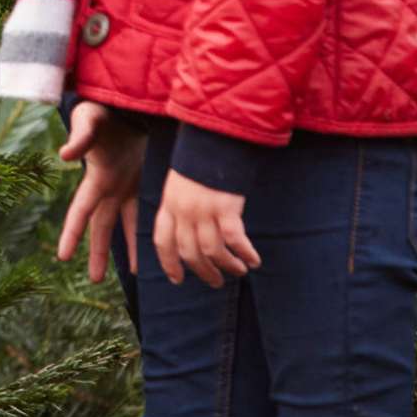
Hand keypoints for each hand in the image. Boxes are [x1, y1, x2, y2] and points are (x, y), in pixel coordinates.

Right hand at [56, 102, 147, 283]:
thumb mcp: (90, 120)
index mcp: (95, 177)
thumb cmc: (104, 109)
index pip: (80, 211)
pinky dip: (149, 227)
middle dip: (98, 253)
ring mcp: (125, 184)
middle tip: (96, 280)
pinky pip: (145, 210)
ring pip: (125, 224)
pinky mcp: (142, 180)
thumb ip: (80, 136)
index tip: (62, 257)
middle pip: (101, 227)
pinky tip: (159, 244)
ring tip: (135, 274)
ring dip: (129, 248)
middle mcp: (108, 186)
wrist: (126, 100)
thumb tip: (64, 155)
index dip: (71, 234)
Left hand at [150, 167, 259, 287]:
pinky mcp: (225, 207)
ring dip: (227, 266)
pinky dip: (244, 253)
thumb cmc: (200, 156)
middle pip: (189, 252)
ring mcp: (204, 210)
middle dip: (203, 271)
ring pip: (212, 250)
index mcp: (169, 203)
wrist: (215, 134)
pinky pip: (234, 240)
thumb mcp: (180, 181)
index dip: (169, 263)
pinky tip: (254, 260)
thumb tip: (189, 228)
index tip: (177, 279)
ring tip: (238, 271)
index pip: (163, 241)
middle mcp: (183, 210)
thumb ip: (180, 204)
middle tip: (215, 282)